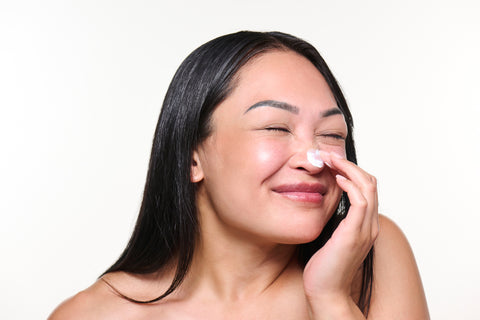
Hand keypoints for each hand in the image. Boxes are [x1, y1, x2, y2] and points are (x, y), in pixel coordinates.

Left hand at [303, 151, 378, 318]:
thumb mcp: (329, 236)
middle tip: (328, 154)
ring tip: (329, 159)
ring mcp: (364, 229)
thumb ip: (333, 219)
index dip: (350, 171)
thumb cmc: (324, 266)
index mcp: (364, 225)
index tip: (330, 162)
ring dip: (348, 168)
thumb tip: (322, 201)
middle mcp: (369, 225)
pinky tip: (335, 178)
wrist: (326, 291)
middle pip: (371, 182)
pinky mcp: (354, 234)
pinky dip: (350, 185)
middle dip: (349, 164)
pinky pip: (361, 201)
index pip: (367, 188)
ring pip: (368, 187)